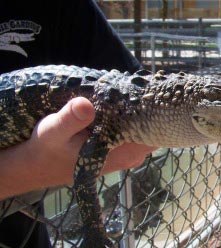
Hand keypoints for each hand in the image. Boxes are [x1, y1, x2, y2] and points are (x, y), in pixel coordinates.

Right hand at [0, 97, 154, 199]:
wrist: (35, 166)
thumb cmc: (45, 149)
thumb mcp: (53, 131)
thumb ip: (71, 119)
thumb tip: (86, 105)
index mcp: (124, 153)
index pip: (159, 132)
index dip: (159, 110)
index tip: (152, 89)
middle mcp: (131, 155)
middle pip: (155, 127)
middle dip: (150, 106)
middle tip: (140, 82)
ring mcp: (127, 151)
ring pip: (145, 126)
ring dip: (139, 108)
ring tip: (132, 87)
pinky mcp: (119, 146)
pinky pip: (134, 127)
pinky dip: (130, 113)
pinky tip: (121, 99)